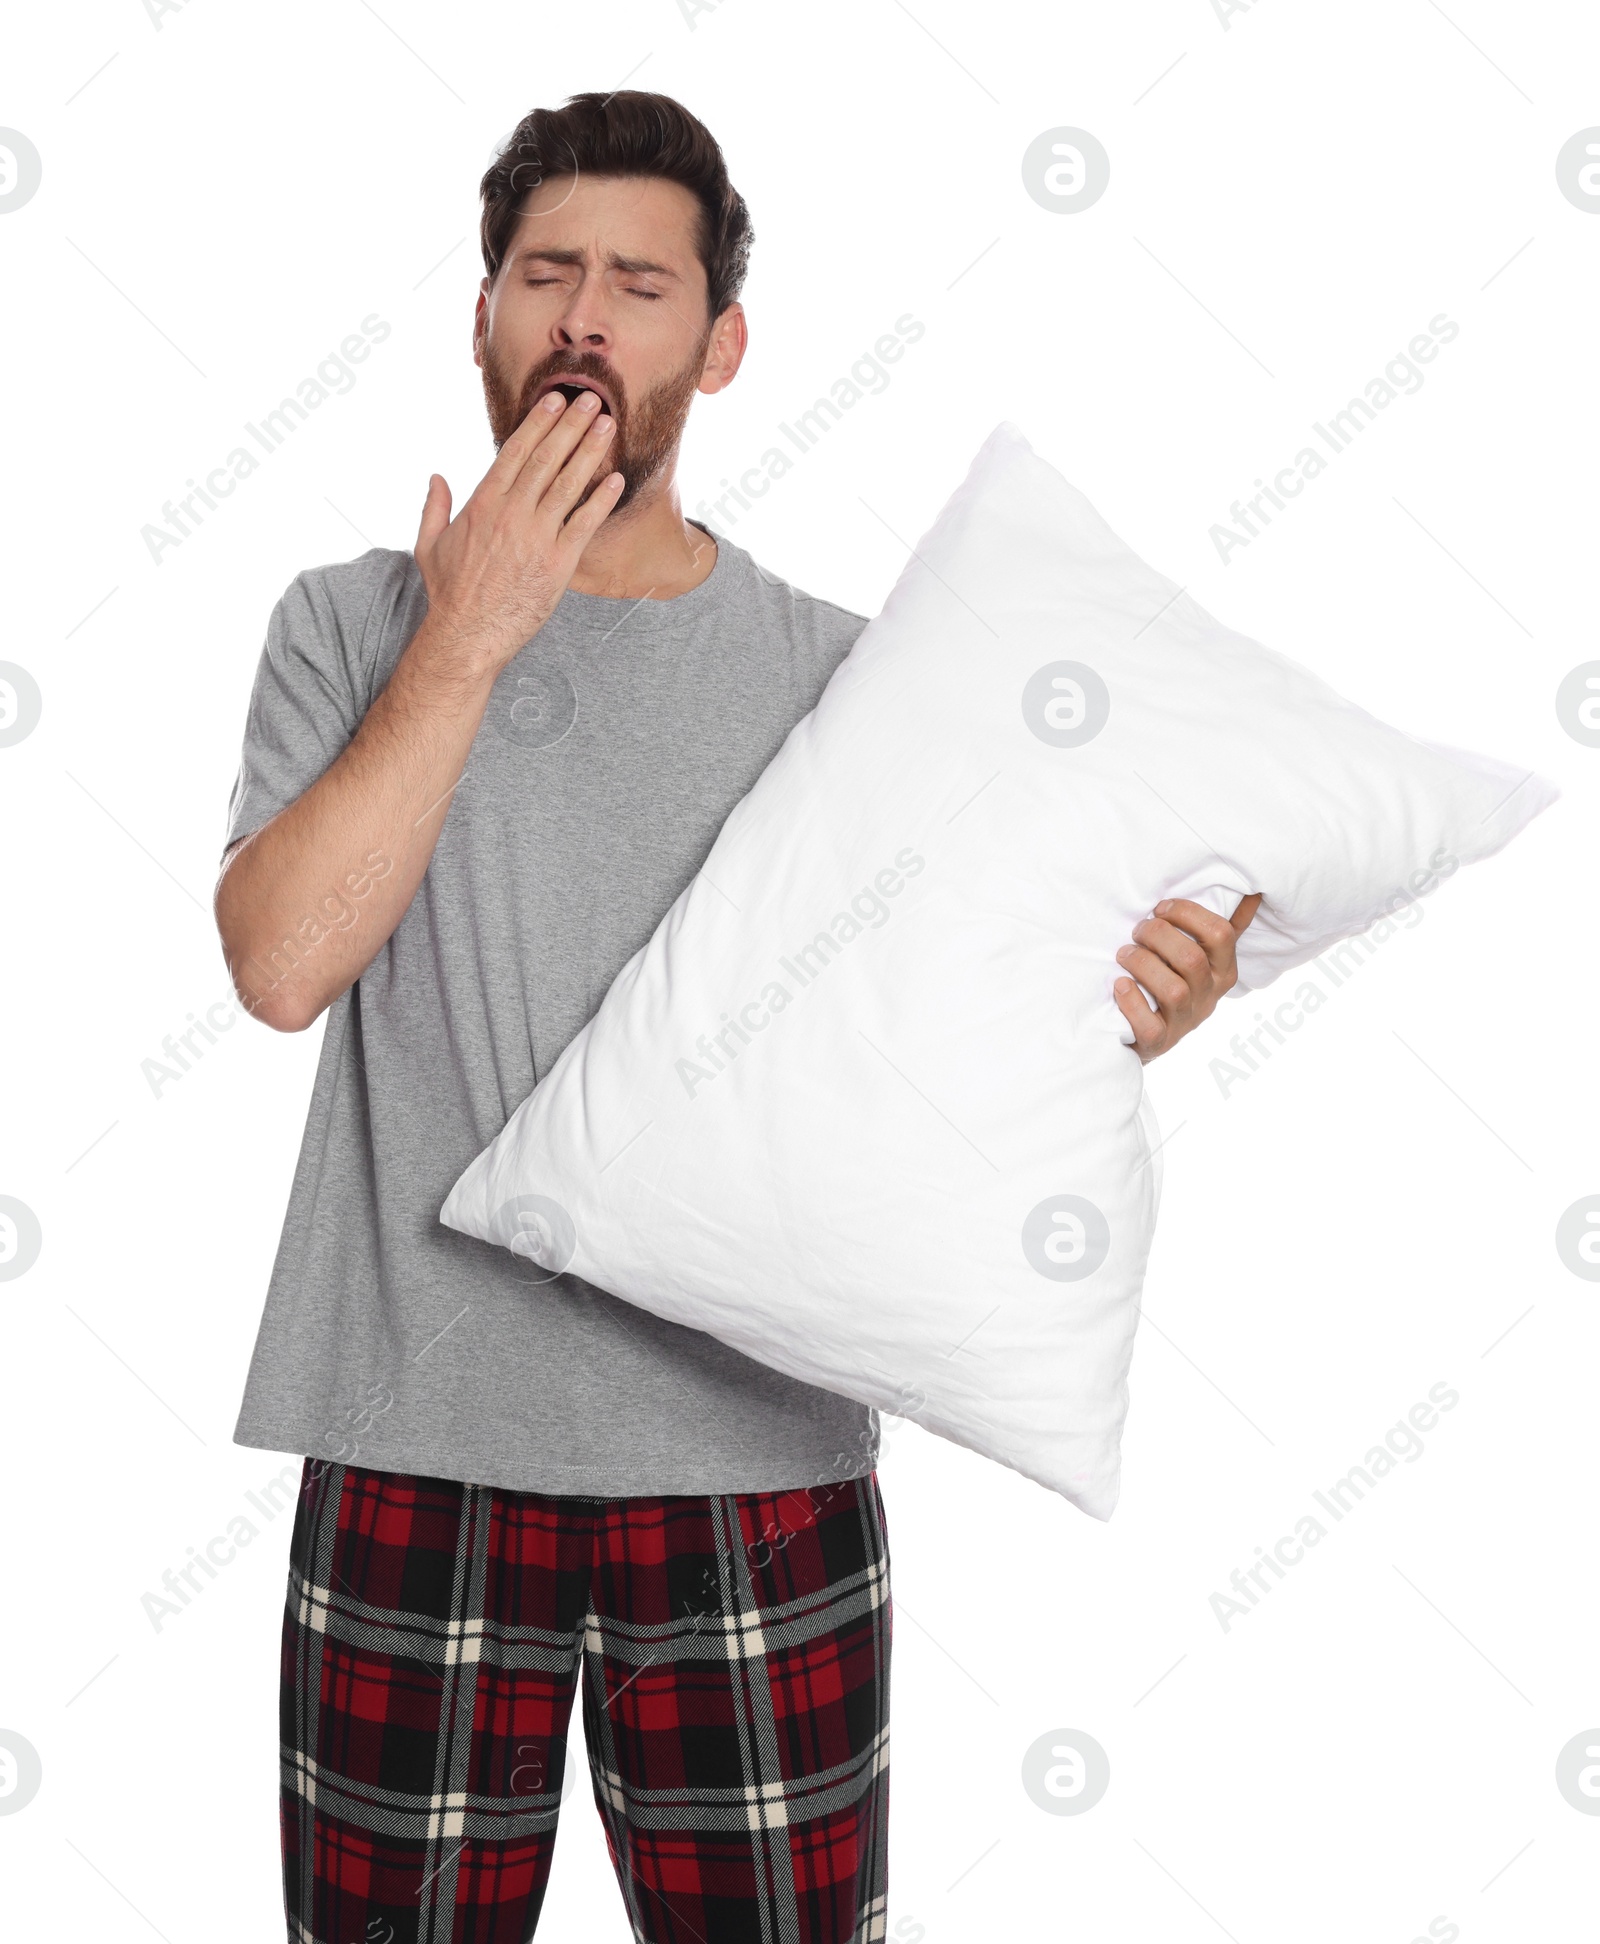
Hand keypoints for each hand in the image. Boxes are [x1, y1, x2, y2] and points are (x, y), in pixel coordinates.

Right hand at [412, 390, 623, 671]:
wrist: (467, 634)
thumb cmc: (449, 592)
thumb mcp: (429, 544)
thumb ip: (434, 507)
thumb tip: (437, 478)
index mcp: (483, 503)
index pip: (515, 452)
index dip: (539, 424)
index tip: (555, 401)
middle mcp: (512, 514)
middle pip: (546, 459)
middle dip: (570, 426)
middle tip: (591, 399)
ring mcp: (536, 538)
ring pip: (568, 485)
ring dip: (590, 452)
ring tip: (607, 426)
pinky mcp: (557, 564)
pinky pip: (584, 525)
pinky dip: (600, 501)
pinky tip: (615, 479)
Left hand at [1114, 893, 1262, 1062]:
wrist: (1148, 1035)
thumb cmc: (1175, 982)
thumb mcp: (1204, 958)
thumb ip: (1222, 928)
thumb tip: (1253, 893)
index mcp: (1223, 971)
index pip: (1222, 934)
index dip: (1188, 913)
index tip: (1161, 908)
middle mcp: (1209, 997)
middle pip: (1191, 959)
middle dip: (1159, 935)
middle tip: (1137, 930)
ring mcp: (1185, 1022)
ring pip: (1174, 991)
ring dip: (1142, 964)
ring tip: (1123, 953)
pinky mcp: (1159, 1043)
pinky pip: (1150, 1027)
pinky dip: (1132, 1002)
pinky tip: (1120, 984)